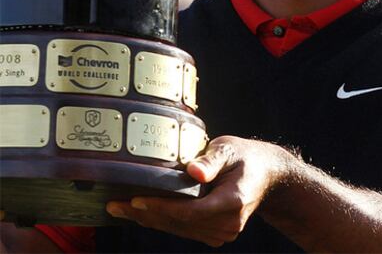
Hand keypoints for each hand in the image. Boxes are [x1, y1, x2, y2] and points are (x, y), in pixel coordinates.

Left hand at [106, 136, 289, 246]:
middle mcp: (227, 224)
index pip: (189, 211)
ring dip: (148, 219)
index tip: (136, 199)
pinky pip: (183, 229)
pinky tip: (141, 212)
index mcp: (232, 202)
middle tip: (114, 205)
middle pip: (178, 223)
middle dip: (144, 214)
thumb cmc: (245, 157)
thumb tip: (193, 171)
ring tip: (119, 208)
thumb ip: (211, 161)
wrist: (267, 175)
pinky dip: (162, 221)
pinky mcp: (215, 233)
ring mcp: (222, 232)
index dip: (161, 207)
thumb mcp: (230, 150)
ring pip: (178, 229)